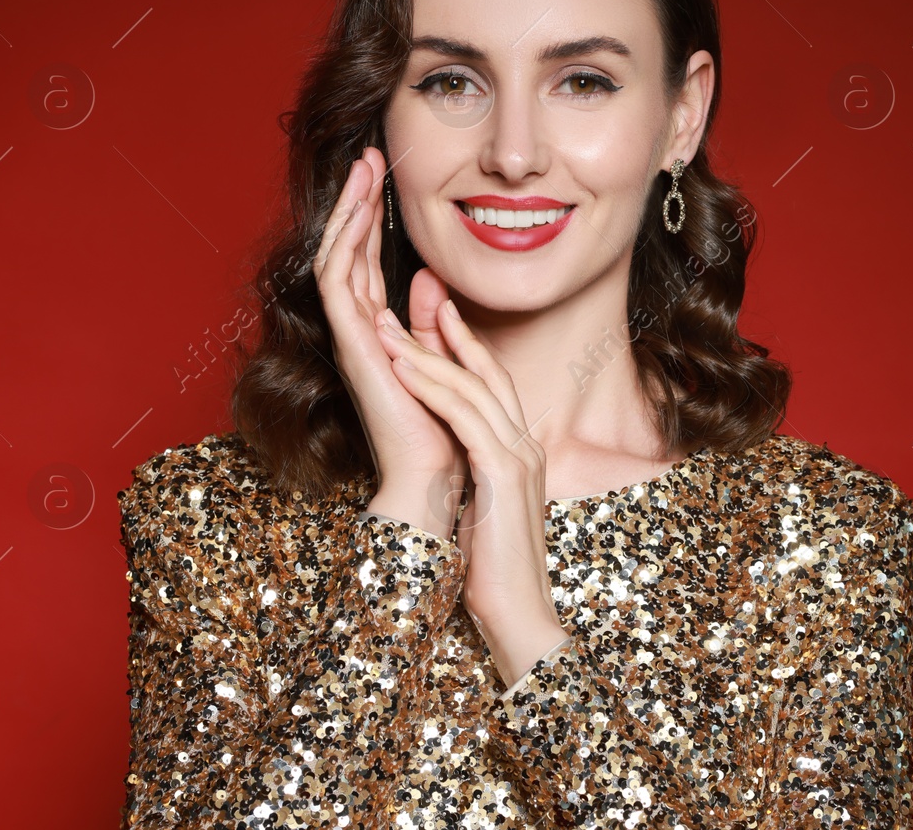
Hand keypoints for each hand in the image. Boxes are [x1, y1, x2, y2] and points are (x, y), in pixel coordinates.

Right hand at [311, 145, 462, 538]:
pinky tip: (356, 214)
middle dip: (357, 201)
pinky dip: (345, 248)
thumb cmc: (444, 431)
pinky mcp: (353, 347)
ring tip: (362, 168)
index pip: (371, 262)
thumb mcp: (444, 361)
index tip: (385, 174)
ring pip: (337, 258)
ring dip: (348, 211)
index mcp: (380, 333)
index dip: (374, 217)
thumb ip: (433, 322)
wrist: (435, 477)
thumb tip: (431, 280)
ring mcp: (351, 338)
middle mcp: (359, 331)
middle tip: (368, 155)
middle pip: (350, 251)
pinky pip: (338, 286)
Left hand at [379, 298, 570, 683]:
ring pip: (473, 387)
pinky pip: (465, 417)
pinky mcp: (504, 474)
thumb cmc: (495, 577)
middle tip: (418, 294)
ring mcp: (519, 458)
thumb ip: (477, 482)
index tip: (436, 316)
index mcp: (521, 456)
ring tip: (386, 326)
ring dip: (427, 352)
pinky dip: (434, 387)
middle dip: (450, 331)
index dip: (466, 348)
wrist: (520, 618)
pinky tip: (403, 368)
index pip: (494, 387)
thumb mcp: (484, 515)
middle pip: (488, 373)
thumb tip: (454, 469)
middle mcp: (526, 448)